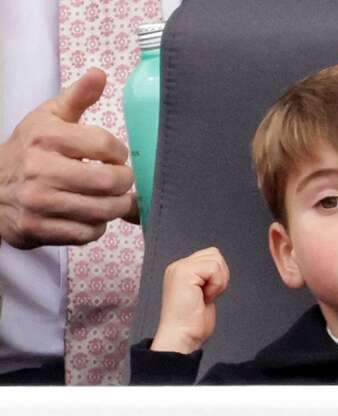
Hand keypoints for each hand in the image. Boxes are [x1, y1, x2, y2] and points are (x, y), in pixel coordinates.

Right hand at [0, 68, 137, 248]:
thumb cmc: (28, 150)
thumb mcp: (48, 118)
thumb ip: (77, 97)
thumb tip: (99, 74)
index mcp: (46, 138)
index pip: (106, 146)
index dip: (120, 153)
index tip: (117, 157)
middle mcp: (41, 170)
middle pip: (108, 181)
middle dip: (124, 182)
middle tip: (120, 180)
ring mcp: (39, 202)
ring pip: (102, 210)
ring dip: (116, 206)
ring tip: (113, 199)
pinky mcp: (38, 228)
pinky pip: (86, 234)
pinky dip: (96, 227)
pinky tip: (92, 216)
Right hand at [152, 247, 230, 353]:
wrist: (181, 337)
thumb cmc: (191, 323)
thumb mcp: (202, 293)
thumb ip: (207, 277)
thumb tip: (220, 268)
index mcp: (182, 270)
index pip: (210, 256)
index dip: (217, 276)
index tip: (206, 295)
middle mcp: (178, 266)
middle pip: (214, 254)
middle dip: (219, 276)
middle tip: (206, 296)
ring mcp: (180, 268)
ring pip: (216, 260)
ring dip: (218, 282)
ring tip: (204, 297)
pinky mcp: (184, 272)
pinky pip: (214, 268)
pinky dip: (215, 285)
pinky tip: (204, 298)